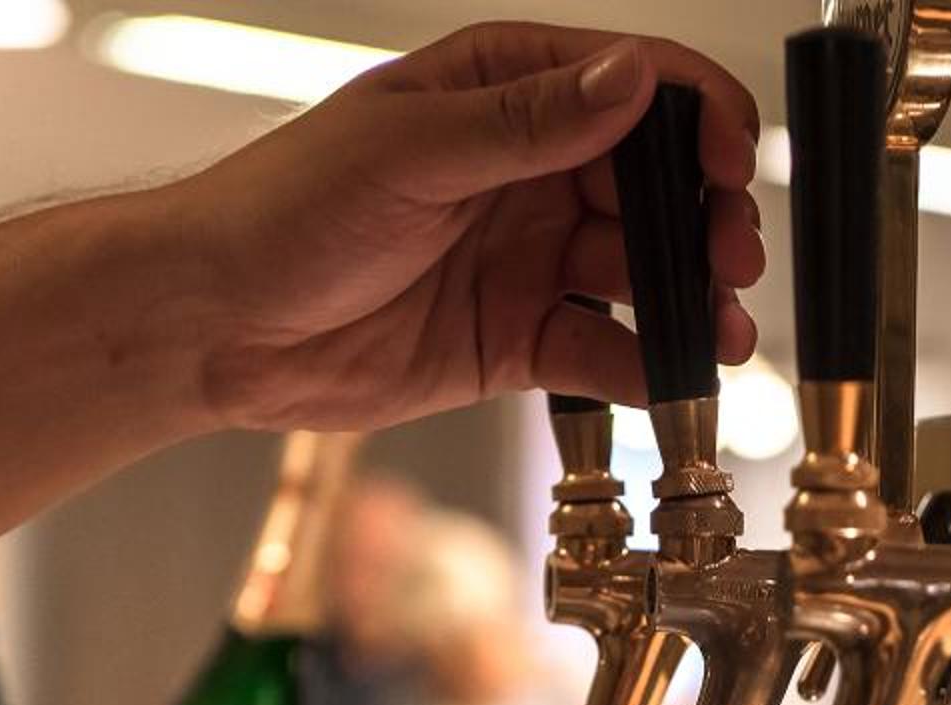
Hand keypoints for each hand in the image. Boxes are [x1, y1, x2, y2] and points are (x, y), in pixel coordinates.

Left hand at [161, 23, 766, 429]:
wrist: (217, 326)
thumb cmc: (283, 210)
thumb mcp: (411, 151)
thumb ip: (529, 122)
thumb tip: (631, 79)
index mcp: (503, 91)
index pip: (633, 86)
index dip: (698, 120)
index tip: (733, 164)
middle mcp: (529, 170)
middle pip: (656, 187)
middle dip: (707, 221)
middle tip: (733, 259)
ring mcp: (529, 256)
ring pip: (643, 274)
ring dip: (692, 300)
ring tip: (722, 332)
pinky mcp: (518, 340)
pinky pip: (604, 351)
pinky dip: (646, 367)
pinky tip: (671, 378)